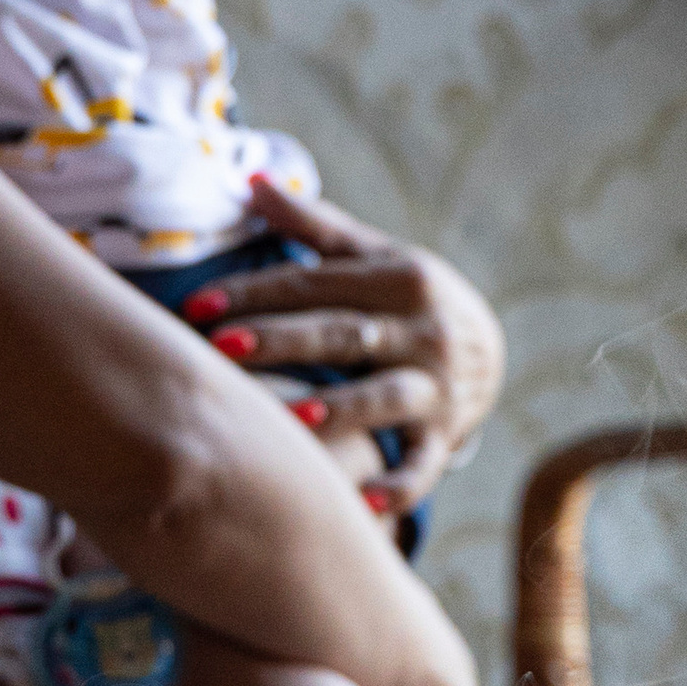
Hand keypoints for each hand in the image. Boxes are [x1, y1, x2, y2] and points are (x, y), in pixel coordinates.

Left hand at [185, 173, 506, 515]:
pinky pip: (422, 466)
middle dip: (282, 341)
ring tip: (293, 419)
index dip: (255, 293)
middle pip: (343, 334)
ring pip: (384, 398)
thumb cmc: (407, 299)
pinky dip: (399, 486)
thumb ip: (314, 226)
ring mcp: (437, 386)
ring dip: (341, 409)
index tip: (197, 306)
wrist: (489, 352)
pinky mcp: (444, 436)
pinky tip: (365, 504)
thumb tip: (252, 181)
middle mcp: (423, 330)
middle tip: (221, 348)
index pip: (316, 284)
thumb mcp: (374, 256)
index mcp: (400, 278)